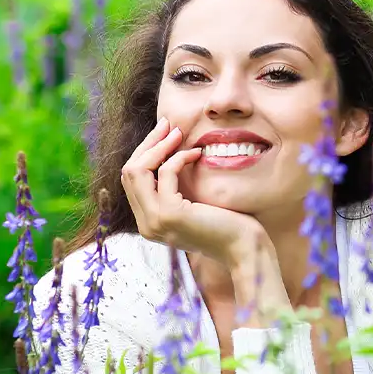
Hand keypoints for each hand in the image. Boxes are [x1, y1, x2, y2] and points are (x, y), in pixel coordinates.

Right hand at [120, 117, 267, 266]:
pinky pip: (165, 173)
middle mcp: (146, 224)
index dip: (145, 153)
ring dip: (159, 146)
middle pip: (129, 172)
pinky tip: (197, 153)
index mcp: (148, 222)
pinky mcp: (169, 214)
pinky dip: (179, 157)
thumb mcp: (192, 205)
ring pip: (138, 170)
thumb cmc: (226, 226)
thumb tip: (167, 151)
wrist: (243, 249)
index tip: (163, 133)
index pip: (132, 180)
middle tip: (167, 124)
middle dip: (148, 144)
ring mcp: (154, 221)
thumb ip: (174, 189)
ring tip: (178, 132)